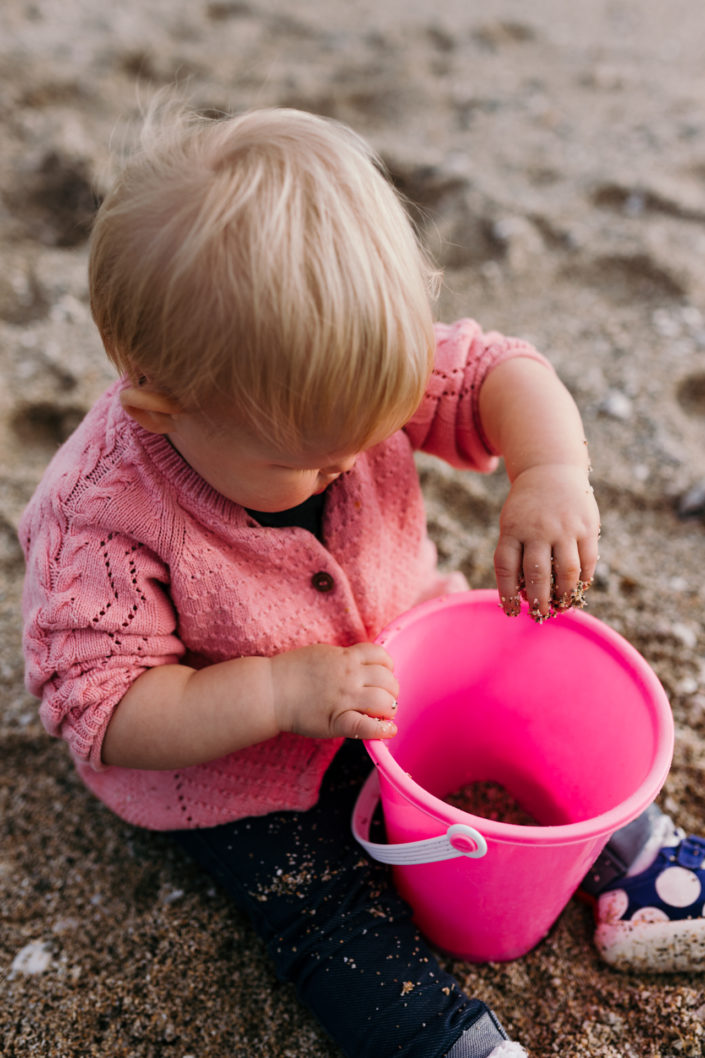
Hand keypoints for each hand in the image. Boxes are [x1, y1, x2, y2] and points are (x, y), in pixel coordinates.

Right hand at [268, 642, 398, 739]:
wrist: (270, 690)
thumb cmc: (291, 672)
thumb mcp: (321, 654)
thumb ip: (343, 658)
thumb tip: (359, 663)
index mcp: (346, 657)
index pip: (382, 656)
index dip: (388, 667)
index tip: (383, 676)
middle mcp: (350, 676)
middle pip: (388, 680)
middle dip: (391, 690)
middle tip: (384, 699)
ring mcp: (345, 698)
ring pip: (384, 701)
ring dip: (389, 708)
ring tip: (383, 714)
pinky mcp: (338, 720)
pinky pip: (367, 726)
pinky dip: (382, 730)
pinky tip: (387, 731)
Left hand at [494, 463, 599, 619]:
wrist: (550, 469)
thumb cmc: (527, 507)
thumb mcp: (511, 523)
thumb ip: (515, 553)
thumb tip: (524, 594)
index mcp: (512, 529)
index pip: (506, 568)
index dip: (508, 594)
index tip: (512, 611)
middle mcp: (537, 529)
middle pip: (537, 574)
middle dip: (539, 600)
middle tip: (541, 614)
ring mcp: (564, 528)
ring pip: (566, 572)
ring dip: (564, 595)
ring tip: (561, 605)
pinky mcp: (586, 527)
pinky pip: (587, 561)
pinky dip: (583, 580)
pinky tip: (578, 588)